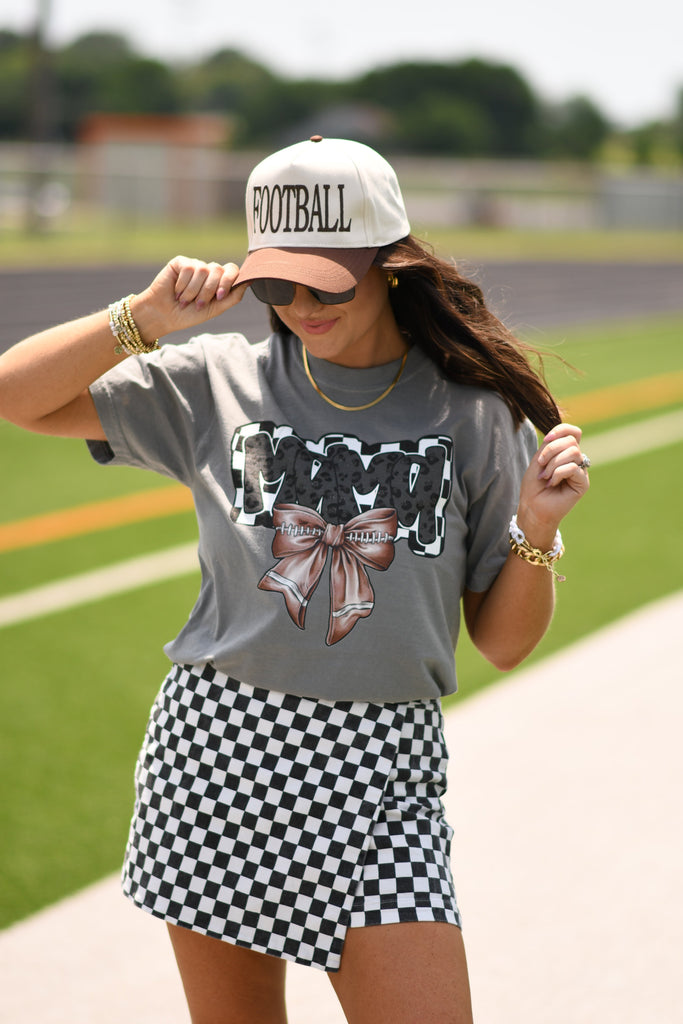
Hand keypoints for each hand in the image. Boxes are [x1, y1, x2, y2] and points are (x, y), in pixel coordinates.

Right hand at [132, 256, 247, 339]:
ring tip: (184, 300)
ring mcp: (195, 265)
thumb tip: (250, 281)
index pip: (232, 270)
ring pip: (203, 270)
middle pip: (218, 270)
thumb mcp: (215, 309)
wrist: (164, 316)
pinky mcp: (181, 262)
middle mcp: (208, 271)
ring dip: (193, 291)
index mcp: (219, 282)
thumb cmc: (190, 314)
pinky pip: (189, 268)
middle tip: (197, 304)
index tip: (219, 297)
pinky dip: (183, 284)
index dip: (228, 281)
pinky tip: (176, 291)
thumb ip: (233, 296)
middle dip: (208, 291)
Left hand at [517, 423, 589, 545]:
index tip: (545, 439)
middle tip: (541, 466)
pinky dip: (558, 473)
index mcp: (565, 453)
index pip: (573, 432)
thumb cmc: (533, 486)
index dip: (560, 430)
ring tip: (545, 477)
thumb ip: (550, 445)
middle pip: (571, 440)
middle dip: (551, 450)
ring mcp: (580, 471)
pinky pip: (573, 468)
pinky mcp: (583, 483)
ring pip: (573, 452)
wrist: (532, 508)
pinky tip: (551, 484)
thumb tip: (561, 434)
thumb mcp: (538, 460)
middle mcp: (575, 460)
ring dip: (553, 463)